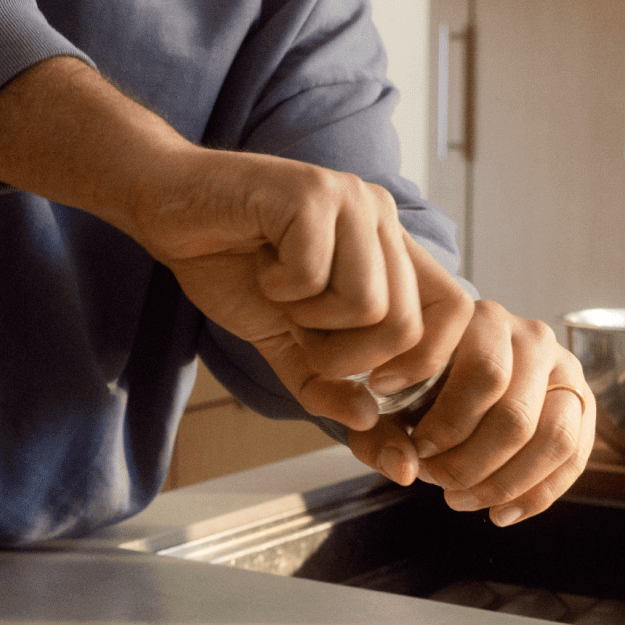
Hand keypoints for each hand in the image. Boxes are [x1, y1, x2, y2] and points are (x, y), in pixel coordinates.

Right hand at [127, 147, 447, 429]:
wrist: (168, 210)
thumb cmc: (231, 267)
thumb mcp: (288, 346)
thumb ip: (331, 391)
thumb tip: (376, 433)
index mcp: (390, 249)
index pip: (455, 311)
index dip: (424, 364)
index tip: (372, 385)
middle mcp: (381, 217)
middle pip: (406, 325)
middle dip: (346, 357)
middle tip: (301, 333)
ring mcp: (350, 199)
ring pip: (367, 305)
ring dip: (309, 319)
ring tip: (279, 291)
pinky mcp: (310, 191)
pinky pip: (314, 275)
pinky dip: (278, 287)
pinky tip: (260, 261)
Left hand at [372, 303, 594, 524]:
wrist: (456, 359)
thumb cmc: (416, 378)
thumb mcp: (387, 394)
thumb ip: (382, 430)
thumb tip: (406, 469)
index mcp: (484, 319)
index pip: (485, 375)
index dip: (449, 423)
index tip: (416, 449)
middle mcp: (531, 337)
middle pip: (516, 416)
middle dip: (471, 463)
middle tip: (433, 479)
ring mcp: (564, 369)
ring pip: (552, 439)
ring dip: (504, 484)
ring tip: (460, 499)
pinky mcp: (581, 402)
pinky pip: (573, 457)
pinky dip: (537, 495)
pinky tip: (500, 514)